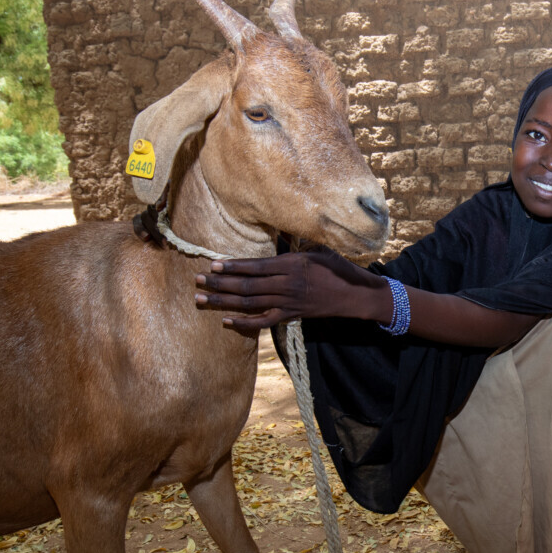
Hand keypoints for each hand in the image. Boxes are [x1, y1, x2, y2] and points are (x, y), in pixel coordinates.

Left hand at [195, 251, 388, 333]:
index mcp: (292, 265)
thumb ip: (294, 241)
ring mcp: (288, 302)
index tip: (213, 264)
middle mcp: (287, 285)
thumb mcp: (318, 248)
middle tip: (197, 280)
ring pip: (249, 303)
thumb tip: (277, 228)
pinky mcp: (290, 316)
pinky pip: (263, 323)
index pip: (255, 266)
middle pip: (246, 286)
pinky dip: (244, 324)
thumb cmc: (337, 267)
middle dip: (219, 283)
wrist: (354, 294)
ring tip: (201, 298)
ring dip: (223, 301)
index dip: (232, 266)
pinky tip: (226, 321)